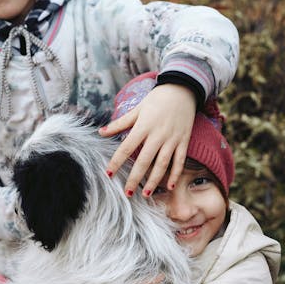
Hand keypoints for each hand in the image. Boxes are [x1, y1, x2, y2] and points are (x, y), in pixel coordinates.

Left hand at [102, 83, 195, 197]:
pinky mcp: (183, 141)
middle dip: (135, 178)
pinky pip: (179, 161)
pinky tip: (169, 186)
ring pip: (162, 163)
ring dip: (154, 180)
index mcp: (143, 126)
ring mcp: (172, 139)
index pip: (127, 147)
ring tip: (145, 193)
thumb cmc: (157, 100)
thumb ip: (120, 123)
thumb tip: (101, 132)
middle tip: (127, 193)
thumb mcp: (137, 109)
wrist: (182, 90)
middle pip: (144, 160)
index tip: (109, 173)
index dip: (117, 161)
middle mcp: (158, 134)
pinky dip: (175, 174)